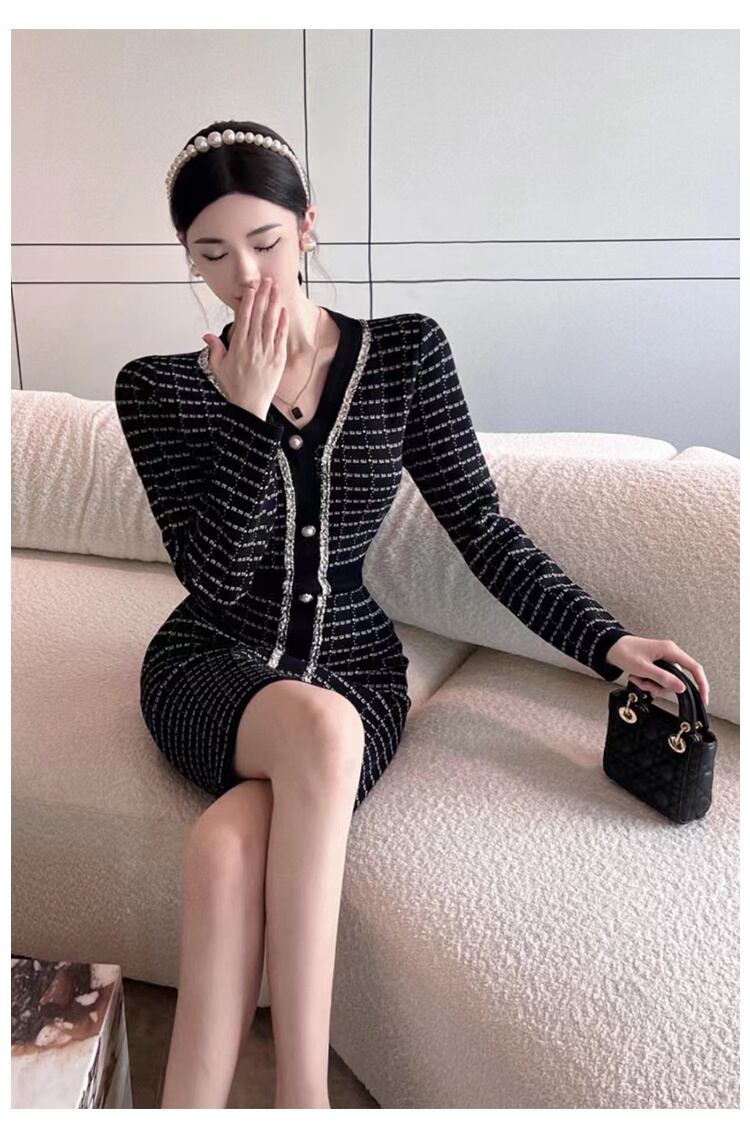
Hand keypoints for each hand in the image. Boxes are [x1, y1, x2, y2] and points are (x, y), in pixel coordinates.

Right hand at [201, 278, 287, 410]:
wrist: (249, 406)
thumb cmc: (233, 387)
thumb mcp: (218, 367)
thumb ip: (214, 349)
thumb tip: (207, 335)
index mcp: (238, 345)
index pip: (243, 316)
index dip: (248, 300)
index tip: (251, 288)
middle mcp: (253, 345)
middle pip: (258, 314)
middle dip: (263, 295)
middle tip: (267, 280)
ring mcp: (266, 351)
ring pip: (271, 322)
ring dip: (273, 303)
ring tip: (276, 289)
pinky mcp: (278, 359)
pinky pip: (280, 337)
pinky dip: (282, 323)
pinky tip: (283, 310)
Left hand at [605, 635, 709, 705]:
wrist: (611, 647)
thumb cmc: (625, 652)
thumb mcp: (643, 668)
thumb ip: (663, 678)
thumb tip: (681, 688)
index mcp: (670, 650)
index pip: (694, 668)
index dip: (702, 684)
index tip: (703, 699)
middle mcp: (670, 654)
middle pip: (677, 679)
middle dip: (660, 687)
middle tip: (644, 684)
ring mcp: (664, 660)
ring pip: (667, 682)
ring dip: (652, 685)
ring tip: (637, 679)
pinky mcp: (658, 665)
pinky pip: (659, 680)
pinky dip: (649, 683)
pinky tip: (638, 678)